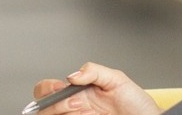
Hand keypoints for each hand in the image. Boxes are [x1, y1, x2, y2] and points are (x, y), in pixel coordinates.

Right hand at [30, 62, 160, 114]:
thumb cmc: (136, 104)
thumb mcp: (117, 79)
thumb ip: (94, 71)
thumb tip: (73, 74)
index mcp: (79, 91)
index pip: (50, 89)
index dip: (48, 88)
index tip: (58, 88)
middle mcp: (75, 107)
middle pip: (45, 106)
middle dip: (53, 103)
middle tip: (72, 102)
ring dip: (60, 111)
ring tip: (79, 109)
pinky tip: (80, 114)